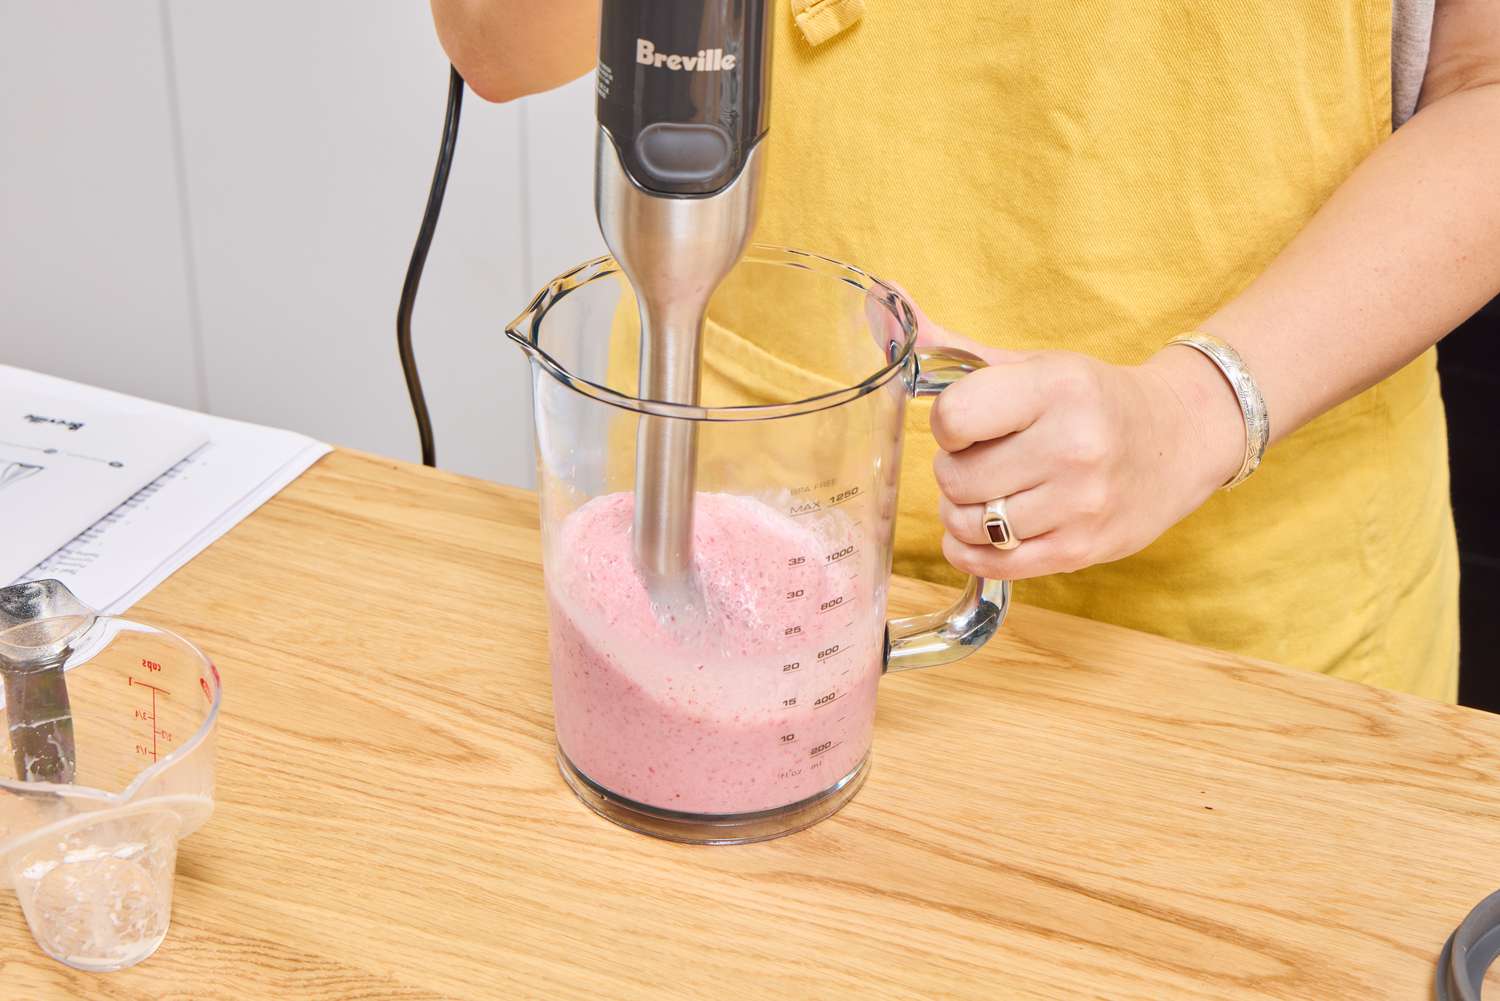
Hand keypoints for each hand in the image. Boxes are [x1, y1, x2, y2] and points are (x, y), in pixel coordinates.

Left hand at [920, 309, 1246, 579]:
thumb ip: (952, 350)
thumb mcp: (1032, 364)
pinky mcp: (1080, 549)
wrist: (1178, 440)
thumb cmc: (1090, 399)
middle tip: (983, 459)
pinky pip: (991, 562)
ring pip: (968, 522)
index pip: (952, 418)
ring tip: (990, 491)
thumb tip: (883, 303)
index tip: (968, 423)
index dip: (947, 425)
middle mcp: (1072, 445)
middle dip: (955, 469)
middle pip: (954, 477)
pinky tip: (987, 528)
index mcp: (1056, 388)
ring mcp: (1080, 503)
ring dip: (963, 511)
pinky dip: (972, 548)